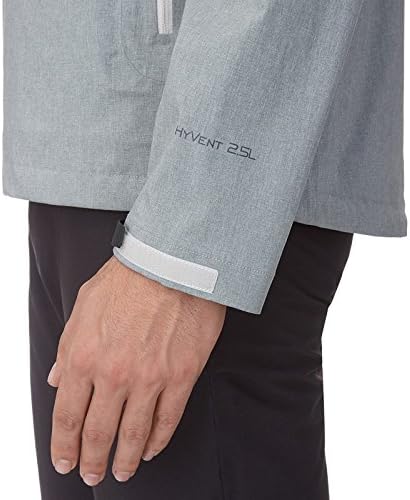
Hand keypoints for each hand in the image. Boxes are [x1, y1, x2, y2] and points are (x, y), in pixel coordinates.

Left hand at [47, 256, 225, 485]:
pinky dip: (157, 441)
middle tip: (92, 473)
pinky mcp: (182, 375)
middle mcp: (114, 374)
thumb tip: (55, 378)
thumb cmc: (128, 278)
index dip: (64, 446)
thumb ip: (67, 347)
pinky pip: (168, 419)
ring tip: (122, 472)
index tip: (66, 461)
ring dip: (124, 460)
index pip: (67, 415)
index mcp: (83, 356)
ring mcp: (150, 378)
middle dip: (92, 460)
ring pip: (134, 435)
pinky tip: (150, 448)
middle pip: (98, 433)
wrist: (172, 262)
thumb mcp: (84, 306)